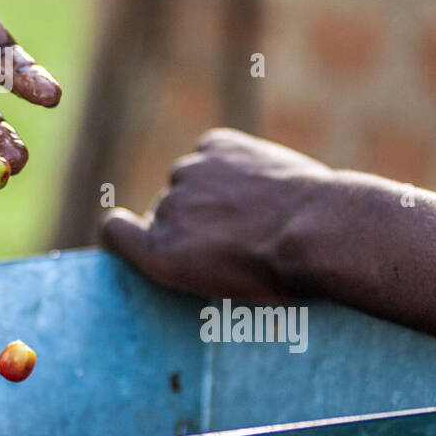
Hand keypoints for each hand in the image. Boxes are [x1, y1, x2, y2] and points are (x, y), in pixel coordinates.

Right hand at [101, 129, 333, 302]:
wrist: (322, 231)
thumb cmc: (284, 274)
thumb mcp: (227, 291)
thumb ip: (194, 263)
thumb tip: (196, 245)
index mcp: (162, 255)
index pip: (114, 231)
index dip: (124, 231)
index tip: (136, 232)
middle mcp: (167, 210)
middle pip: (167, 210)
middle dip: (193, 218)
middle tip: (237, 233)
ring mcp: (191, 173)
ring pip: (192, 178)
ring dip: (212, 189)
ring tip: (258, 208)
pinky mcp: (218, 145)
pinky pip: (214, 151)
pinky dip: (230, 162)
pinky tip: (261, 180)